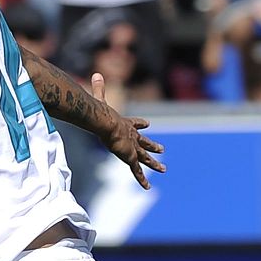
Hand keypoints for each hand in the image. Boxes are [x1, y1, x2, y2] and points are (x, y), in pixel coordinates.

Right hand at [92, 73, 165, 188]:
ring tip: (164, 169)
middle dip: (153, 145)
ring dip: (154, 163)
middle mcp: (131, 136)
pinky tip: (148, 187)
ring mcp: (132, 147)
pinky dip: (142, 180)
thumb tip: (96, 73)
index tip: (147, 123)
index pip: (136, 124)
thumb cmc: (101, 113)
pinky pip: (137, 171)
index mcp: (125, 124)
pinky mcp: (129, 157)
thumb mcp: (99, 100)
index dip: (141, 124)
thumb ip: (99, 88)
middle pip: (144, 142)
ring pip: (145, 158)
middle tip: (162, 148)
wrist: (105, 122)